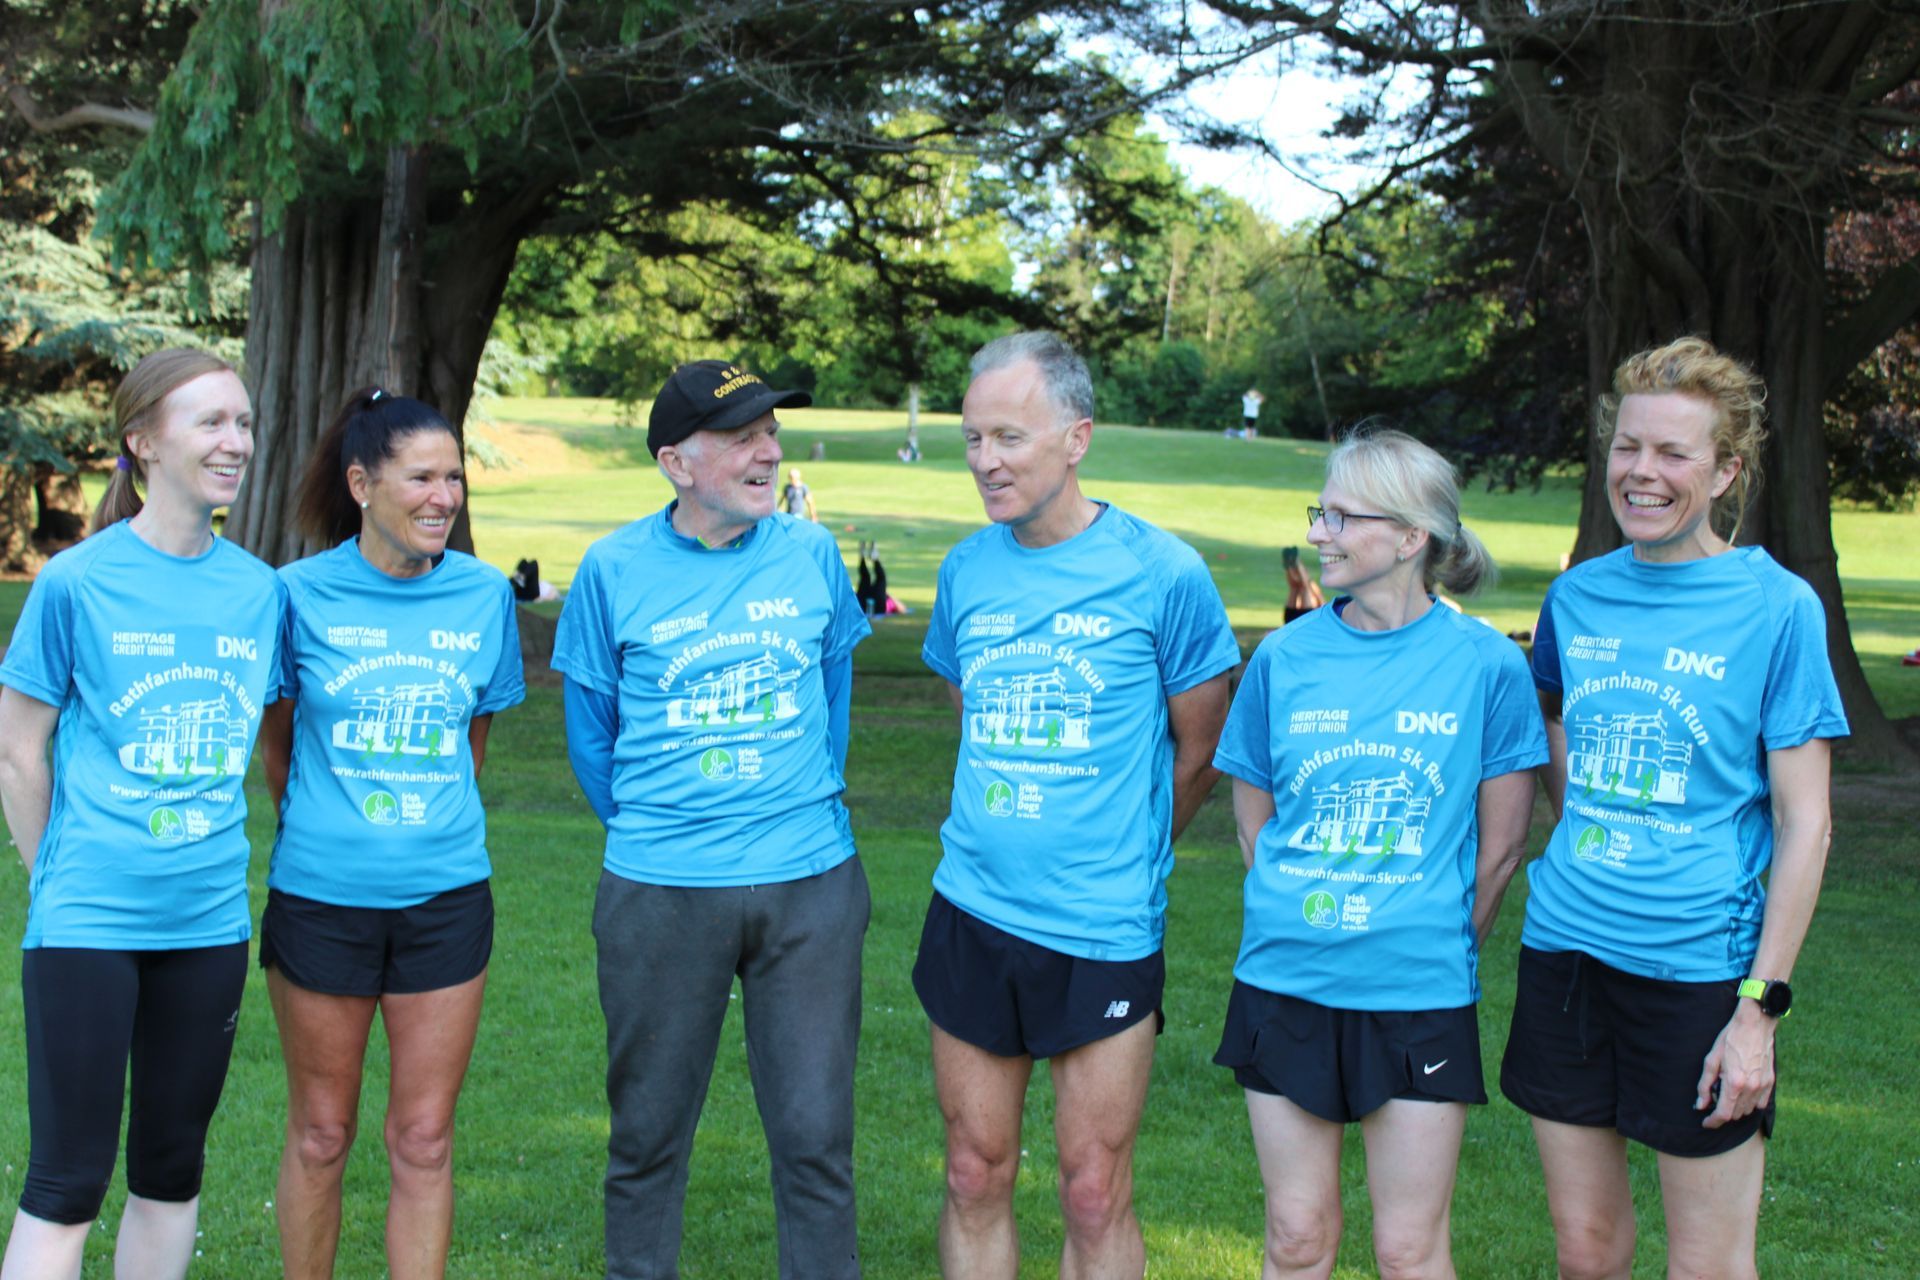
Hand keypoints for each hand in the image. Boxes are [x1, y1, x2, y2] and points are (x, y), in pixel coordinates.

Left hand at [1696, 999, 1776, 1128]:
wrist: (1754, 1026)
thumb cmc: (1730, 1040)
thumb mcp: (1711, 1060)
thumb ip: (1705, 1085)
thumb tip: (1701, 1104)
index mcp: (1734, 1084)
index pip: (1724, 1114)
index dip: (1713, 1121)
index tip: (1706, 1122)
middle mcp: (1751, 1089)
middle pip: (1736, 1114)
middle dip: (1723, 1112)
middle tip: (1715, 1097)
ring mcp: (1763, 1087)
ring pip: (1748, 1110)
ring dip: (1736, 1107)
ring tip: (1728, 1091)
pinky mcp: (1771, 1083)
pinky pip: (1760, 1103)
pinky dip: (1750, 1103)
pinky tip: (1742, 1092)